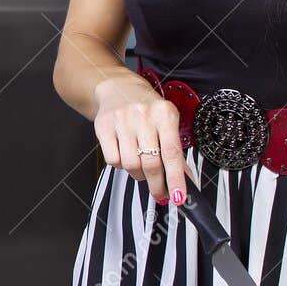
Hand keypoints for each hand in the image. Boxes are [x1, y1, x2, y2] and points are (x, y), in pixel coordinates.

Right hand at [92, 73, 187, 205]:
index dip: (175, 178)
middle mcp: (143, 116)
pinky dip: (121, 165)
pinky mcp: (104, 126)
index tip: (179, 197)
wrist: (118, 88)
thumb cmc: (147, 109)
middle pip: (151, 163)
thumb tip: (183, 178)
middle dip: (157, 185)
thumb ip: (175, 149)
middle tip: (160, 193)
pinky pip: (113, 160)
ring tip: (141, 168)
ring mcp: (122, 120)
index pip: (172, 153)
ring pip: (131, 165)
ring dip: (138, 175)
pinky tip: (125, 155)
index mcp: (164, 114)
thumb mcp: (166, 122)